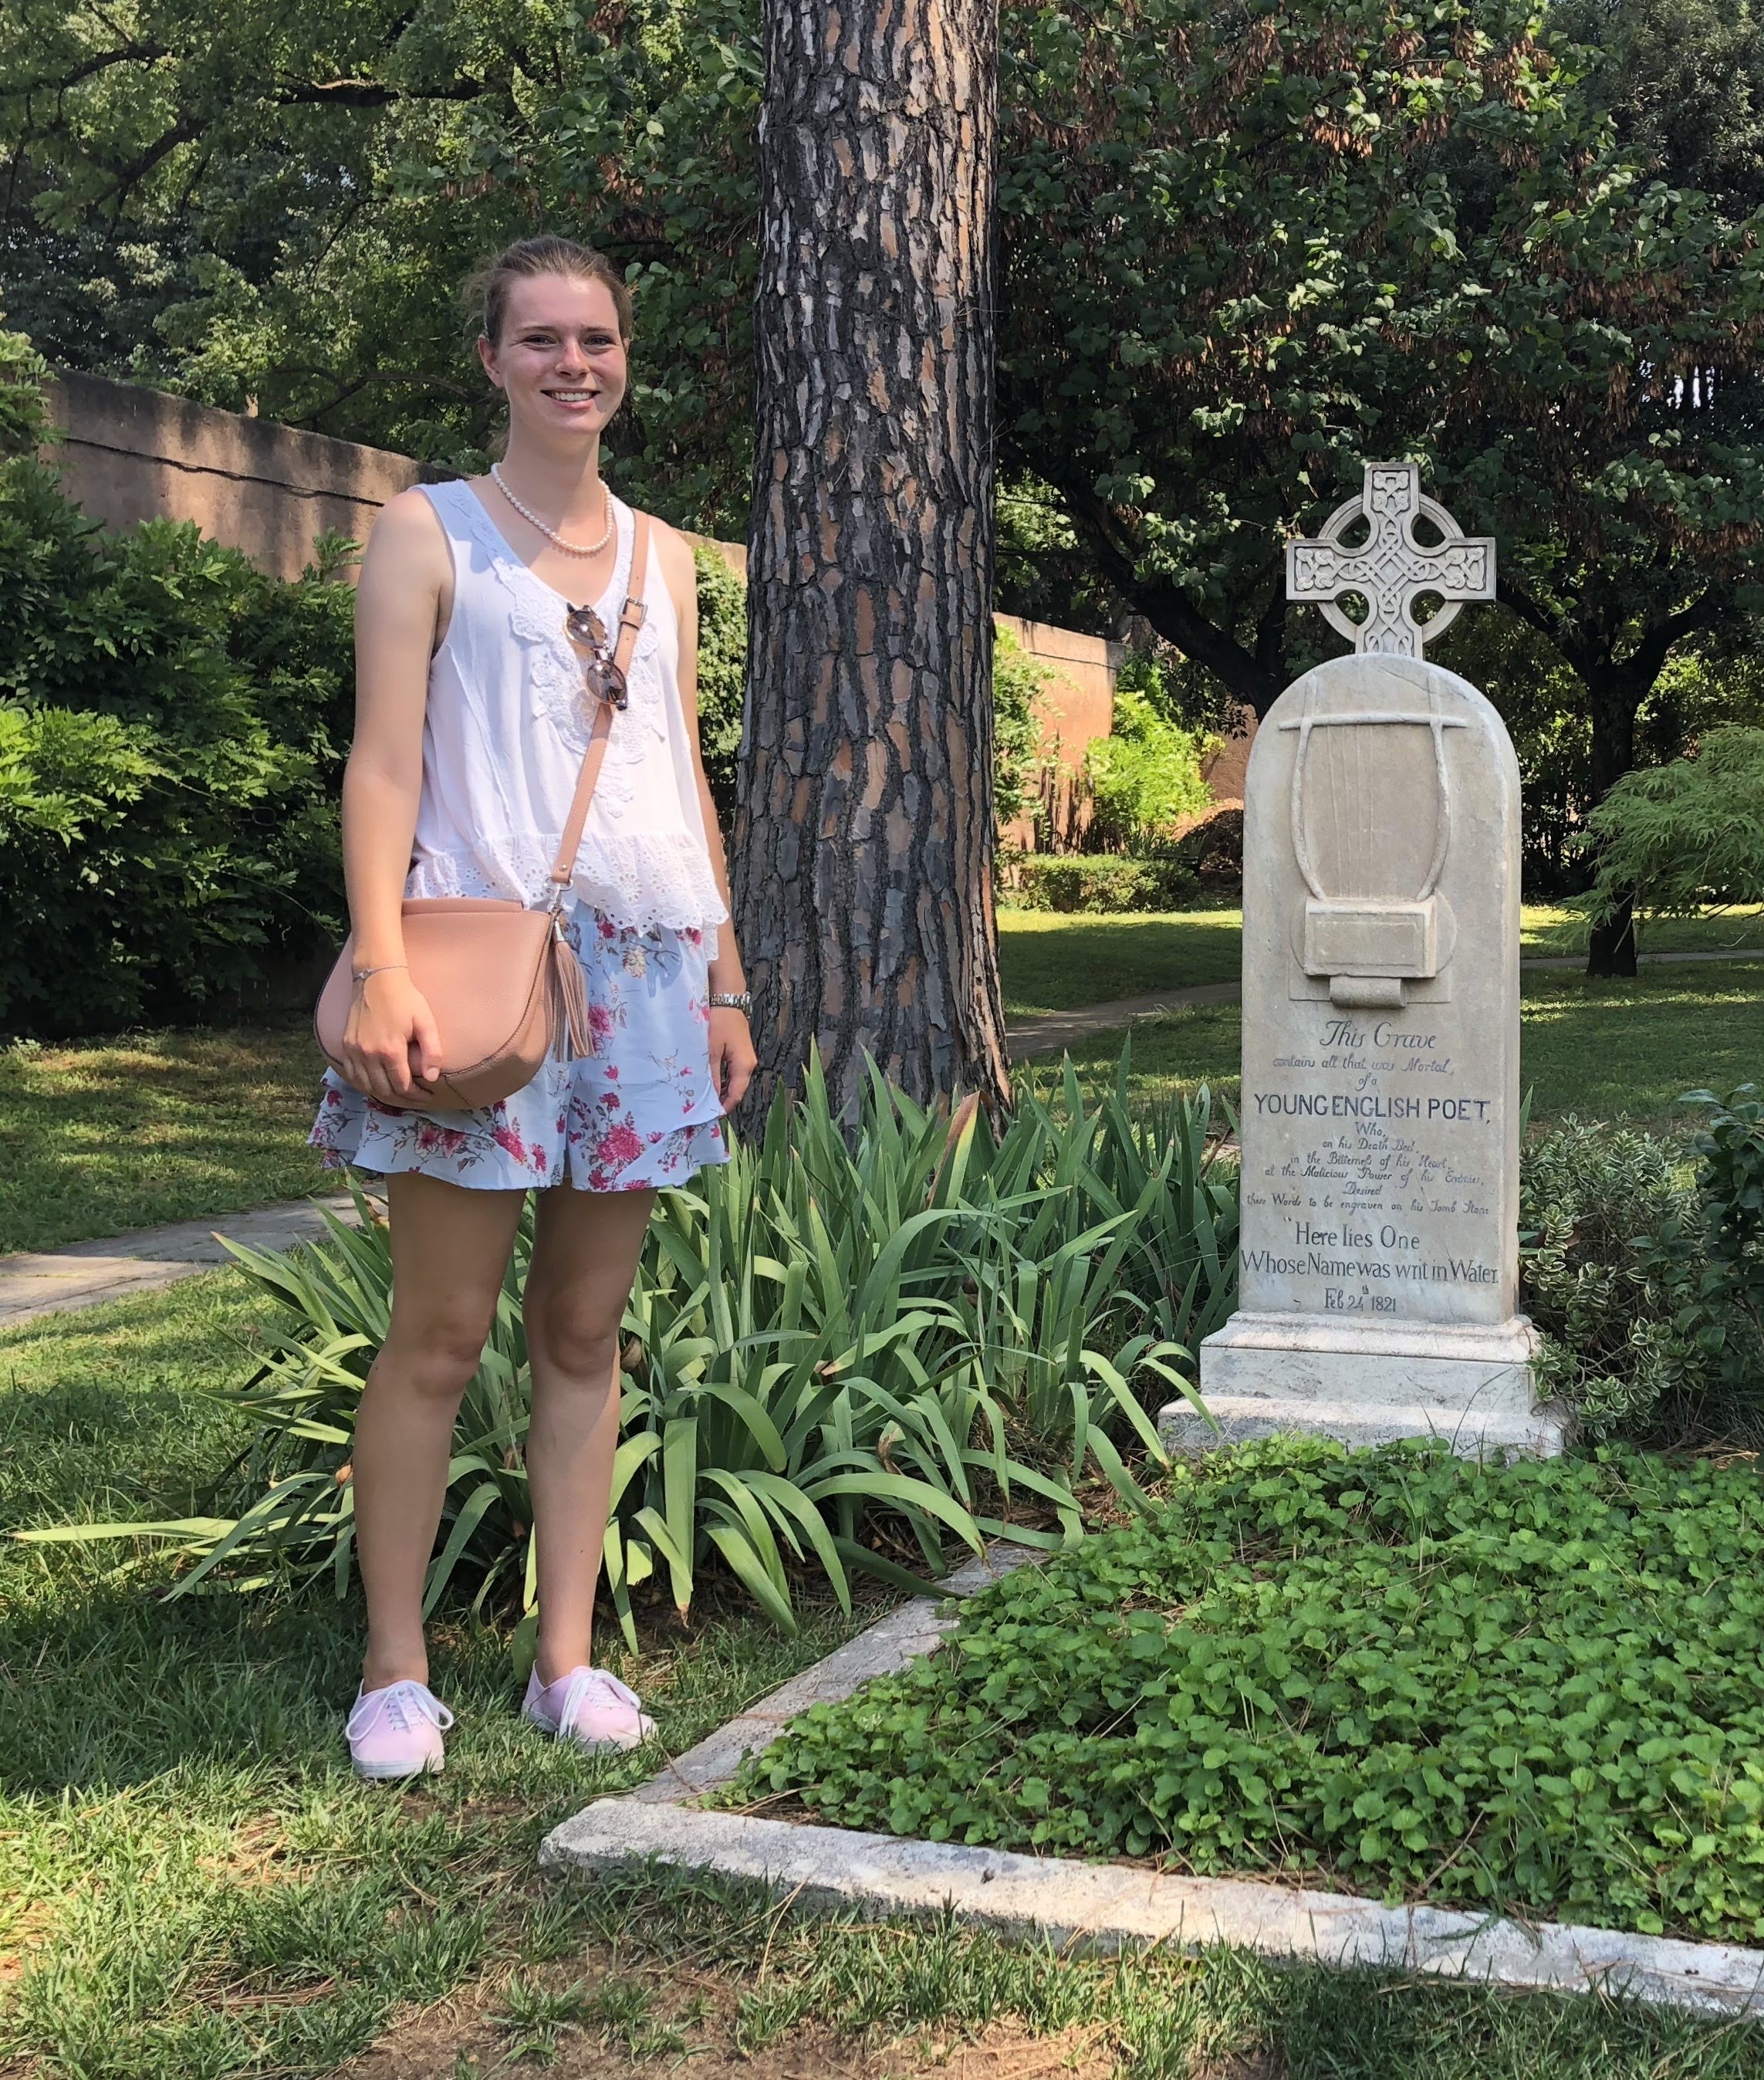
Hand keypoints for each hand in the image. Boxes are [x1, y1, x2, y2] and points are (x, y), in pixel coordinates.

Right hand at [341, 967, 442, 1103]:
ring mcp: (354, 1051)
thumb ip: (432, 1052)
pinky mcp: (346, 1045)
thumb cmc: (406, 999)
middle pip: (384, 1089)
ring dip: (382, 1092)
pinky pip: (352, 1074)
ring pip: (366, 1085)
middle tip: (415, 1095)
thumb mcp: (426, 1023)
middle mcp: (368, 1055)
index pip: (403, 1086)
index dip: (416, 1095)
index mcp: (390, 1050)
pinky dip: (364, 1083)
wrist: (377, 978)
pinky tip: (376, 1082)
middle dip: (402, 1097)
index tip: (427, 1096)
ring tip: (398, 1091)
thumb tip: (432, 1078)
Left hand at [709, 1005, 756, 1112]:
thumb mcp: (711, 1049)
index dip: (724, 1107)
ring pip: (734, 1081)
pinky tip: (709, 1080)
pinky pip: (732, 1072)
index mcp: (744, 1066)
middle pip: (736, 1090)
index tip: (709, 1115)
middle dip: (721, 1100)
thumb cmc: (719, 1021)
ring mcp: (746, 1059)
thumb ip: (711, 1074)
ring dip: (721, 1090)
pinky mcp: (740, 1053)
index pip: (736, 1095)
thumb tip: (710, 1095)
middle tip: (703, 1108)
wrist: (728, 999)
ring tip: (703, 1096)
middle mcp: (749, 1065)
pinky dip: (722, 1079)